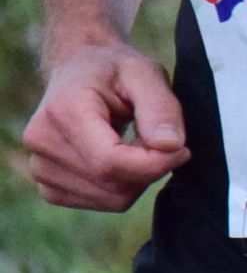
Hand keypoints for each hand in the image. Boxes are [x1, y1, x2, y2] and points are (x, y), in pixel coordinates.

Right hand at [18, 41, 186, 210]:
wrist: (79, 70)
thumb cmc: (115, 70)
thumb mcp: (146, 73)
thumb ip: (161, 108)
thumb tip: (171, 146)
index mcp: (64, 111)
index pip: (109, 162)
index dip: (153, 164)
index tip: (181, 149)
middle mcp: (42, 142)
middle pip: (112, 185)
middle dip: (149, 168)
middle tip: (159, 139)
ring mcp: (39, 167)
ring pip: (110, 199)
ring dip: (137, 179)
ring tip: (137, 143)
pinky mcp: (47, 184)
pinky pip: (99, 202)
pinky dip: (121, 187)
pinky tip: (122, 158)